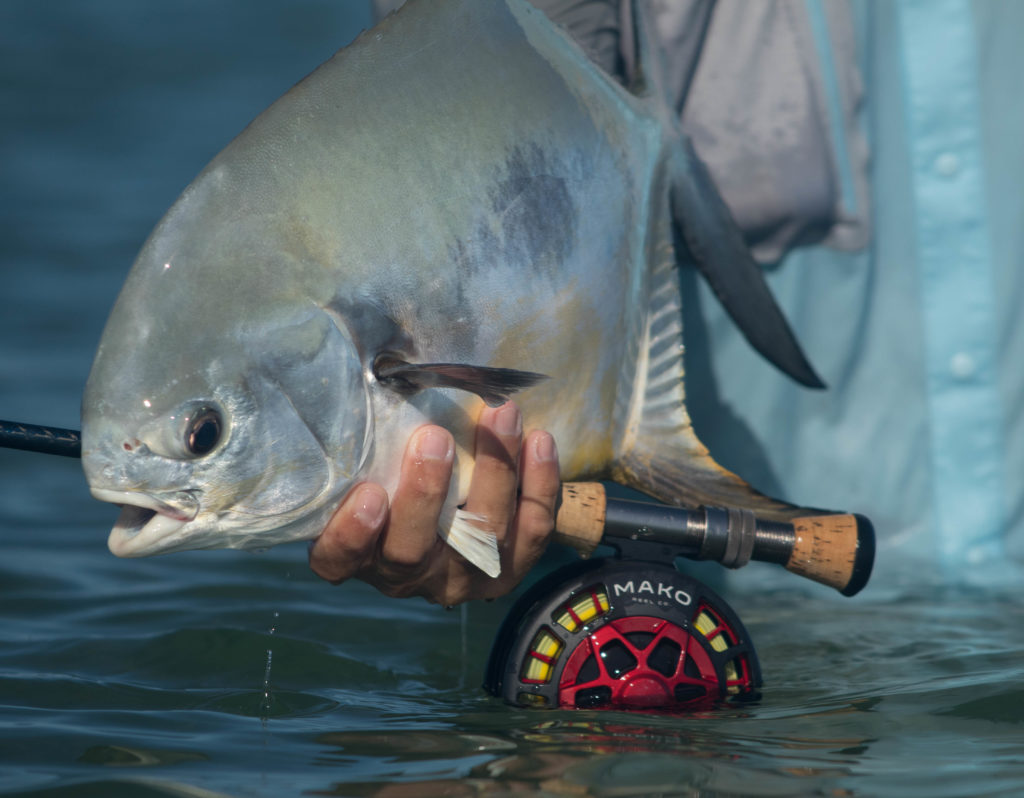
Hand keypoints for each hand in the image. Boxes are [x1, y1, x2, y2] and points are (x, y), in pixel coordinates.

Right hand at [308, 402, 560, 604]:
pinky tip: (539, 440)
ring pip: (482, 535)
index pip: (338, 559)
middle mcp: (407, 575)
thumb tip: (381, 372)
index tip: (369, 493)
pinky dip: (541, 484)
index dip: (351, 535)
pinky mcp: (511, 567)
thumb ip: (371, 442)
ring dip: (495, 471)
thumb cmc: (398, 474)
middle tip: (434, 438)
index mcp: (360, 554)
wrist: (458, 512)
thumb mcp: (374, 464)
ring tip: (501, 415)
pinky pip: (533, 530)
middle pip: (411, 550)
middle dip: (425, 494)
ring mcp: (461, 578)